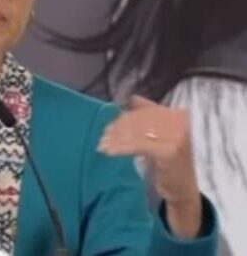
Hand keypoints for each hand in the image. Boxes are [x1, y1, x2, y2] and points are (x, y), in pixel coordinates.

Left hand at [97, 95, 202, 237]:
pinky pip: (137, 145)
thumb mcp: (164, 137)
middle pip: (141, 120)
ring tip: (103, 145)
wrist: (186, 191)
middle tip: (104, 137)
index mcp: (180, 116)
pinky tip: (109, 152)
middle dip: (119, 128)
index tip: (111, 126)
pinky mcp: (169, 152)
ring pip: (137, 132)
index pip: (147, 111)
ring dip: (116, 138)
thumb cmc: (172, 164)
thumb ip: (151, 116)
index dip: (127, 117)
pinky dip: (120, 148)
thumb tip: (132, 98)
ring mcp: (177, 136)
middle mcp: (181, 123)